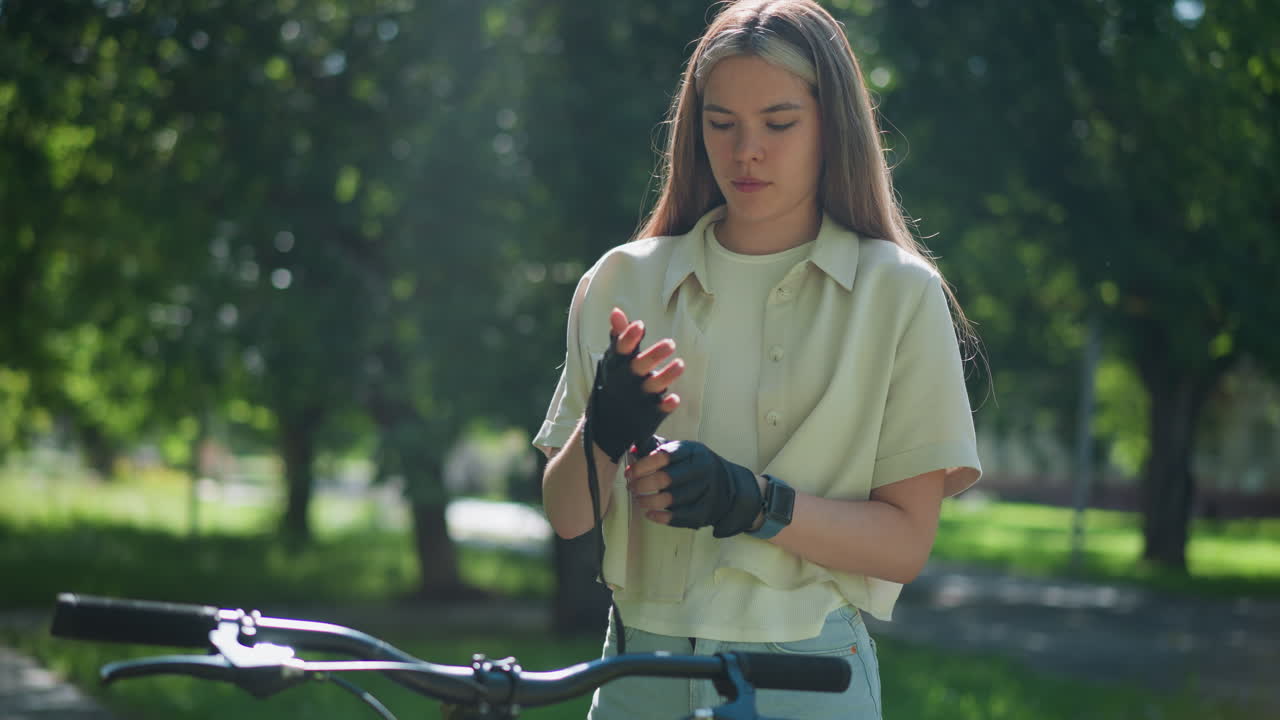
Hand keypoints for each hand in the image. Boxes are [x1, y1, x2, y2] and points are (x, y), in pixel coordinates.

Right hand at [588, 308, 683, 461]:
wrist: (608, 423)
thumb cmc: (616, 381)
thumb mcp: (614, 361)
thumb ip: (619, 336)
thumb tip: (616, 310)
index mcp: (617, 366)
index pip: (621, 349)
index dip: (629, 337)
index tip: (640, 325)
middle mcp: (626, 381)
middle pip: (638, 367)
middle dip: (653, 356)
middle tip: (671, 343)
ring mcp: (638, 399)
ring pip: (653, 387)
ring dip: (666, 376)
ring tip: (680, 364)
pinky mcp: (649, 414)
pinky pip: (659, 410)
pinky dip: (665, 405)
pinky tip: (674, 399)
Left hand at [626, 440, 761, 537]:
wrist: (728, 486)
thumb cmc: (694, 466)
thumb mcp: (681, 451)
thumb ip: (656, 447)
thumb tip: (632, 448)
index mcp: (694, 451)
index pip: (663, 456)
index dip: (641, 465)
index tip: (630, 473)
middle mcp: (702, 470)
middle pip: (665, 478)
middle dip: (641, 484)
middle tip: (632, 487)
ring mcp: (706, 491)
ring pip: (669, 499)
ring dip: (648, 501)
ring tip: (639, 499)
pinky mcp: (705, 512)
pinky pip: (678, 517)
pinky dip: (660, 517)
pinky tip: (650, 513)